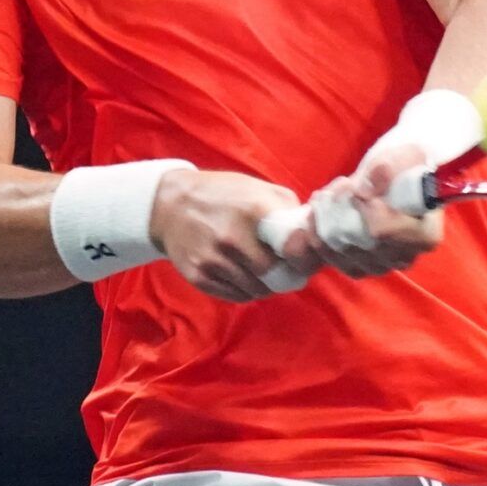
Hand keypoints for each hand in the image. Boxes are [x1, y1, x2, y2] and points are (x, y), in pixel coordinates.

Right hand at [150, 169, 310, 302]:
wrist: (172, 204)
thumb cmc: (225, 195)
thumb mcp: (260, 189)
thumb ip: (289, 210)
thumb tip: (315, 236)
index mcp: (255, 211)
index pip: (294, 249)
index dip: (304, 259)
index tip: (305, 259)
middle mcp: (233, 238)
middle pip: (276, 276)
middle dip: (287, 276)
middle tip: (288, 270)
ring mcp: (214, 260)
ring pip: (257, 290)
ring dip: (267, 285)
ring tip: (264, 270)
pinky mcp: (199, 277)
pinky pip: (237, 296)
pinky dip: (247, 289)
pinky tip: (244, 273)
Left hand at [281, 143, 442, 279]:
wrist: (393, 181)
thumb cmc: (405, 168)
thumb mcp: (405, 156)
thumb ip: (389, 168)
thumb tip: (365, 190)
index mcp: (425, 235)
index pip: (386, 232)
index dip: (365, 209)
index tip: (355, 186)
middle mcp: (404, 258)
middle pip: (361, 242)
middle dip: (341, 210)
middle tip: (339, 184)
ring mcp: (380, 266)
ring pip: (341, 249)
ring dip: (327, 219)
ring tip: (327, 193)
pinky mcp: (357, 267)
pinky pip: (329, 256)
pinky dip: (317, 232)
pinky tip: (316, 211)